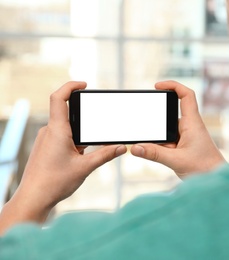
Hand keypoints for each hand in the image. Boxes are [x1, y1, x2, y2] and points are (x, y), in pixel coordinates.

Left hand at [0, 81, 126, 233]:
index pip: (59, 98)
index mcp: (57, 130)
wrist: (33, 198)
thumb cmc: (54, 183)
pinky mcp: (46, 147)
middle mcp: (49, 131)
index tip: (84, 85)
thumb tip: (121, 147)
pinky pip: (62, 136)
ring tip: (87, 147)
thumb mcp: (85, 167)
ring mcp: (46, 139)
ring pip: (65, 126)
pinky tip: (80, 154)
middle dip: (83, 115)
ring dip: (79, 131)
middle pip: (66, 111)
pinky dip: (74, 140)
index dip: (70, 86)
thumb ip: (105, 155)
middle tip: (97, 122)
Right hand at [131, 81, 225, 178]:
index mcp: (192, 123)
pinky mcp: (185, 145)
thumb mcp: (175, 161)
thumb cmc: (204, 168)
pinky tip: (154, 152)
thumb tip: (134, 148)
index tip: (157, 86)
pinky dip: (161, 144)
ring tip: (151, 144)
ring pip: (168, 128)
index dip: (172, 85)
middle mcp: (190, 126)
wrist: (216, 180)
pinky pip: (169, 139)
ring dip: (159, 135)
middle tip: (143, 120)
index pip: (186, 95)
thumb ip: (154, 154)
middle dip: (157, 117)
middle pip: (171, 112)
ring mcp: (187, 136)